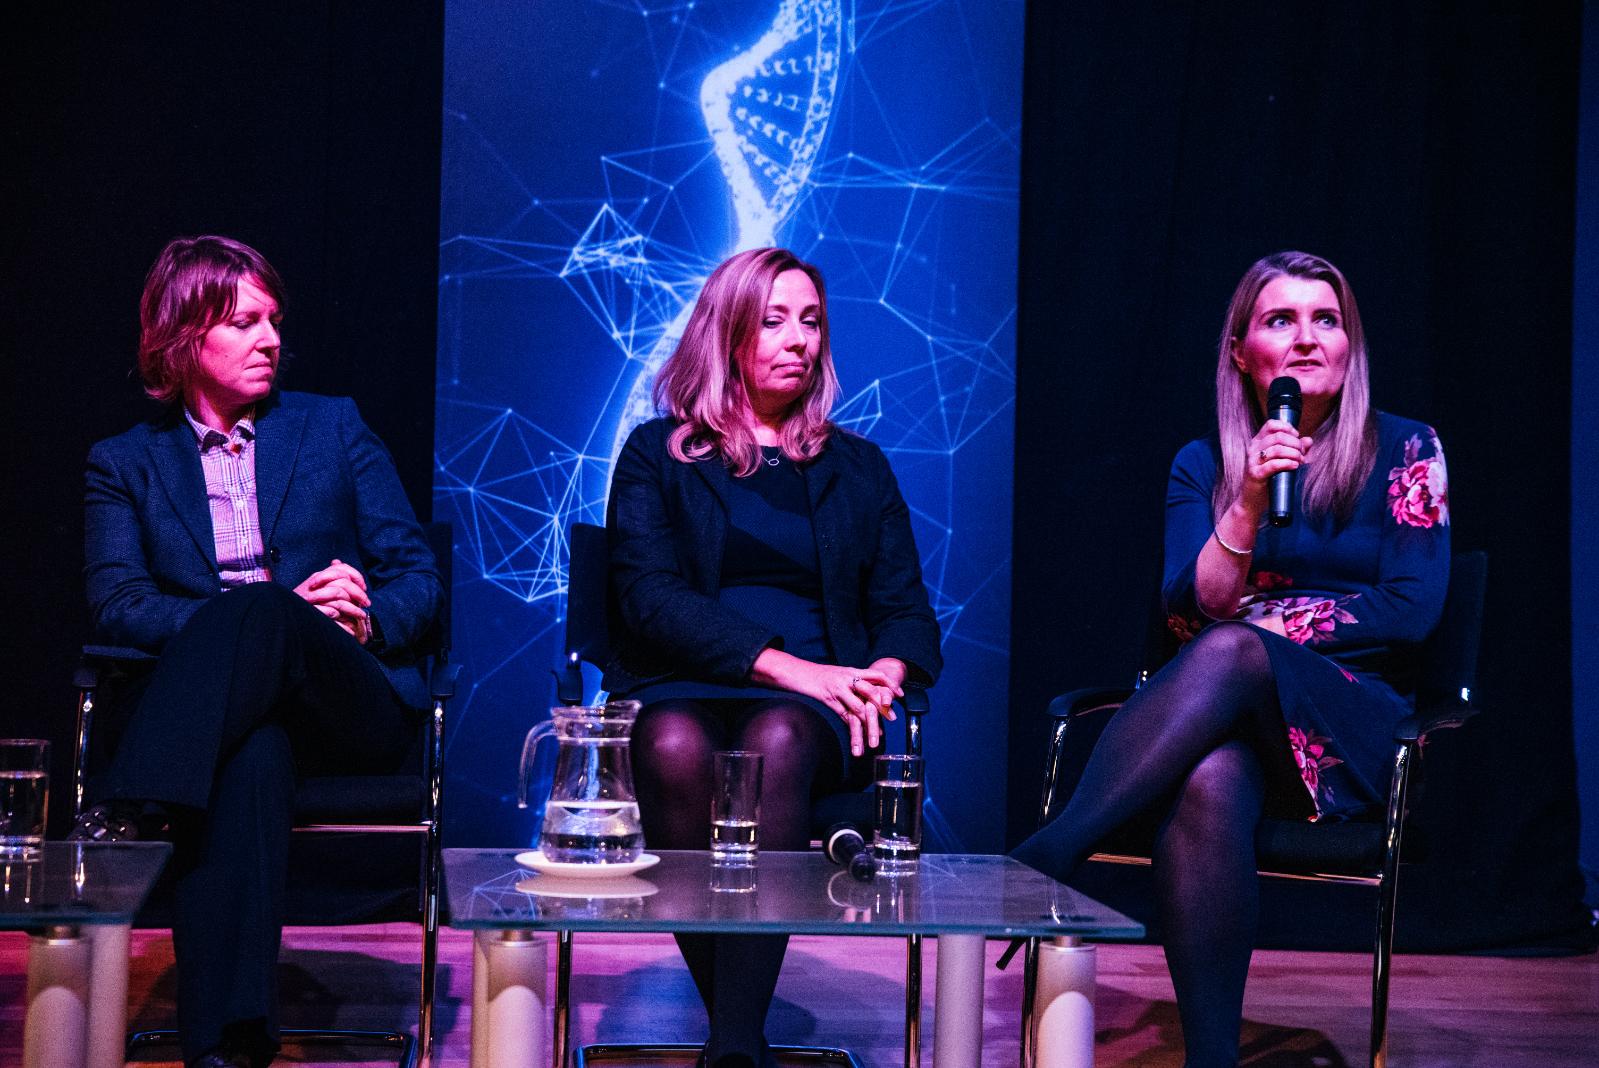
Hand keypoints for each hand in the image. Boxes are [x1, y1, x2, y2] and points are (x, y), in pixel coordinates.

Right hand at [294, 558, 371, 643]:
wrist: (281, 615)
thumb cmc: (301, 602)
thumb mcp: (313, 585)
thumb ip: (327, 575)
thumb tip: (337, 561)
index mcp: (317, 578)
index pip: (340, 569)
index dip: (356, 576)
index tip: (363, 587)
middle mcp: (313, 587)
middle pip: (342, 585)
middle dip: (358, 594)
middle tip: (366, 603)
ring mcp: (311, 601)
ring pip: (339, 601)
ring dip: (354, 610)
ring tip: (361, 616)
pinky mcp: (311, 614)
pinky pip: (332, 616)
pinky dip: (343, 624)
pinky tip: (349, 629)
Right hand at [752, 650, 901, 756]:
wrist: (798, 672)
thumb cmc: (819, 675)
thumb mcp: (839, 674)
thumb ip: (853, 683)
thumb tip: (867, 695)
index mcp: (852, 671)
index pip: (876, 675)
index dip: (890, 684)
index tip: (900, 695)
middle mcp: (847, 679)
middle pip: (870, 692)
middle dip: (882, 706)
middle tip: (891, 718)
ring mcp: (838, 690)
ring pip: (858, 708)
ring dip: (869, 723)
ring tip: (876, 736)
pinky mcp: (829, 701)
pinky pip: (844, 716)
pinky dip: (852, 728)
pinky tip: (858, 738)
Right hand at [1241, 418, 1311, 513]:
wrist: (1252, 501)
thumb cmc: (1268, 480)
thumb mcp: (1282, 461)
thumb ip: (1295, 449)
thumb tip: (1309, 440)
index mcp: (1258, 442)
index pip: (1271, 425)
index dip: (1287, 428)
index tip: (1297, 437)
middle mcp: (1253, 449)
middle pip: (1278, 436)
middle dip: (1295, 443)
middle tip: (1302, 454)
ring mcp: (1252, 461)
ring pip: (1276, 449)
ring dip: (1293, 454)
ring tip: (1300, 461)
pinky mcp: (1254, 474)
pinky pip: (1273, 465)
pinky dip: (1287, 464)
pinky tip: (1295, 466)